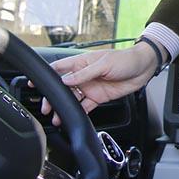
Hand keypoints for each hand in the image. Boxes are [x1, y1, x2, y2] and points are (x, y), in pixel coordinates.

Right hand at [34, 43, 159, 125]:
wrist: (143, 68)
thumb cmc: (125, 60)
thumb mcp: (104, 64)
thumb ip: (84, 73)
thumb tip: (66, 80)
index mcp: (82, 63)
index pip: (59, 68)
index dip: (47, 75)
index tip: (34, 83)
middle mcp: (84, 75)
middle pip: (63, 87)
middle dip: (53, 97)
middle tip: (46, 107)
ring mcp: (90, 87)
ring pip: (72, 99)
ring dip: (64, 107)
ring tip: (56, 117)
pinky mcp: (98, 97)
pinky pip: (85, 106)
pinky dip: (78, 112)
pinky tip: (71, 118)